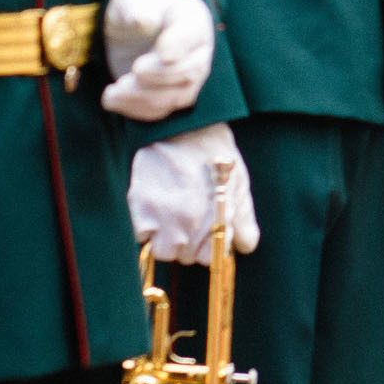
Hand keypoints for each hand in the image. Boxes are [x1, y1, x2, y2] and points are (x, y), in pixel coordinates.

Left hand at [100, 0, 215, 120]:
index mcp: (192, 19)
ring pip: (175, 97)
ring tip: (111, 92)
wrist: (133, 29)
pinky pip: (160, 110)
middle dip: (159, 75)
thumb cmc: (135, 9)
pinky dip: (135, 109)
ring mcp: (187, 78)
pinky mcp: (170, 96)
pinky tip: (111, 100)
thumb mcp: (129, 1)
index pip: (191, 34)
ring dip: (142, 98)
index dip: (179, 45)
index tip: (162, 53)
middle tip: (133, 69)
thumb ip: (136, 9)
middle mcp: (197, 52)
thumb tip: (144, 20)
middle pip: (190, 71)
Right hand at [128, 124, 259, 264]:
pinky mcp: (138, 206)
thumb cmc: (215, 154)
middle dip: (188, 242)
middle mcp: (187, 224)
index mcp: (215, 222)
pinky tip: (156, 208)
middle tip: (189, 214)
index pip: (209, 258)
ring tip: (172, 212)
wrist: (185, 124)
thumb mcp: (239, 184)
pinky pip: (140, 236)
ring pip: (162, 251)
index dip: (208, 245)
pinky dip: (145, 227)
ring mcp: (160, 217)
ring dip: (166, 238)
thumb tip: (245, 246)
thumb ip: (244, 219)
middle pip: (184, 256)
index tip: (206, 231)